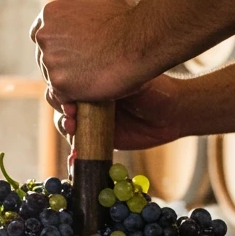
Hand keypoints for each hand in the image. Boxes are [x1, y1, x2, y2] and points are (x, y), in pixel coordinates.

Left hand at [31, 0, 145, 106]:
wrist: (137, 42)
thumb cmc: (126, 21)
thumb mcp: (102, 3)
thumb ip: (86, 10)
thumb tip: (98, 9)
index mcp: (51, 14)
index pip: (40, 33)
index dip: (55, 45)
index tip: (67, 52)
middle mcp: (44, 36)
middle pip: (44, 56)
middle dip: (61, 63)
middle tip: (83, 69)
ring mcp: (50, 61)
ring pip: (52, 77)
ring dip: (67, 81)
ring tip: (90, 81)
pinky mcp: (59, 84)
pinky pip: (61, 96)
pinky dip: (71, 99)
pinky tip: (86, 97)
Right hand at [53, 74, 188, 151]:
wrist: (173, 115)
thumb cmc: (157, 90)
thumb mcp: (134, 80)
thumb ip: (113, 81)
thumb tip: (89, 82)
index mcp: (96, 78)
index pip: (69, 82)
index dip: (64, 92)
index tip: (70, 101)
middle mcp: (90, 97)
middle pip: (61, 102)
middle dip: (63, 110)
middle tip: (72, 117)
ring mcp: (92, 120)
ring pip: (66, 123)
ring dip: (66, 129)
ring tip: (73, 131)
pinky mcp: (97, 140)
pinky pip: (80, 147)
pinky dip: (75, 153)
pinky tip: (73, 157)